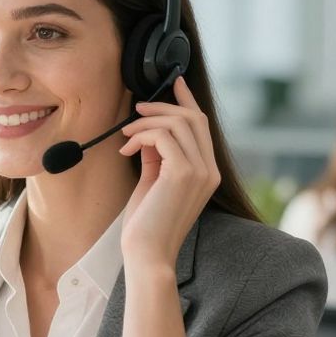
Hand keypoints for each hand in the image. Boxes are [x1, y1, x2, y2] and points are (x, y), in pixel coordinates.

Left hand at [117, 76, 220, 268]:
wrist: (147, 254)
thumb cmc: (146, 225)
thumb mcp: (154, 182)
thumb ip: (158, 156)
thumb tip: (150, 131)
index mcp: (207, 173)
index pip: (202, 126)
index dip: (187, 100)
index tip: (174, 82)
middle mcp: (209, 170)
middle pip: (193, 118)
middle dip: (161, 108)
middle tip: (135, 110)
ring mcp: (200, 171)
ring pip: (178, 123)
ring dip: (145, 123)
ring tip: (125, 136)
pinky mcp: (183, 173)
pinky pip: (163, 136)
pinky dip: (141, 136)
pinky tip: (127, 149)